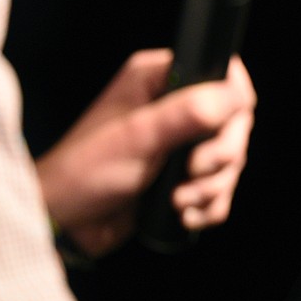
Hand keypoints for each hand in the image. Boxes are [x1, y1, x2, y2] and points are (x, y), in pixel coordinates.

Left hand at [35, 48, 255, 257]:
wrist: (66, 225)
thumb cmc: (85, 172)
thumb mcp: (138, 137)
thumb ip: (186, 113)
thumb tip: (233, 96)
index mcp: (159, 81)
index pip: (221, 75)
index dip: (233, 103)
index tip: (220, 130)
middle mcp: (173, 107)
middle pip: (234, 124)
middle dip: (220, 156)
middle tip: (193, 171)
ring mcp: (180, 145)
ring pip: (229, 161)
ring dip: (211, 187)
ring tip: (179, 200)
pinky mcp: (183, 178)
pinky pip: (220, 190)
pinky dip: (209, 205)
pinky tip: (183, 213)